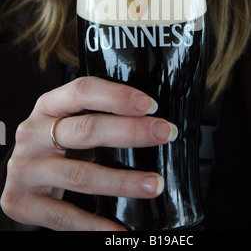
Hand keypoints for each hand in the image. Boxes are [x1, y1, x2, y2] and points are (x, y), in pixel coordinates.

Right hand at [0, 77, 176, 230]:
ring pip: (81, 175)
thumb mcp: (66, 122)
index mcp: (48, 106)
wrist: (16, 177)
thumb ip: (96, 117)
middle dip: (130, 132)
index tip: (149, 105)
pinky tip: (119, 228)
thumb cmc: (53, 145)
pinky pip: (64, 216)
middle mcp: (33, 133)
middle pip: (85, 130)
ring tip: (154, 184)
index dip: (117, 96)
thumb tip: (149, 123)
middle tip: (164, 134)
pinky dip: (95, 225)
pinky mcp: (21, 201)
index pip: (82, 91)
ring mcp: (26, 168)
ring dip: (122, 181)